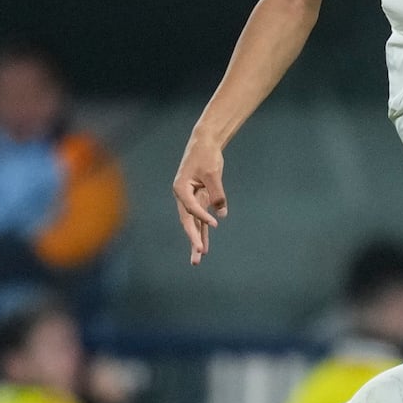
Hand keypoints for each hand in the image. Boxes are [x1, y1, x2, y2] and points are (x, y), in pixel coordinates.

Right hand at [172, 135, 226, 264]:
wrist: (205, 144)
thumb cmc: (206, 155)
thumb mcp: (212, 173)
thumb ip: (217, 193)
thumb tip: (221, 212)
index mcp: (180, 188)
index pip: (191, 207)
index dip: (202, 216)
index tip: (215, 223)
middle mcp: (183, 197)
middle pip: (188, 221)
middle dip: (193, 239)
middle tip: (198, 255)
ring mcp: (191, 200)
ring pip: (194, 224)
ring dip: (197, 240)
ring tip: (197, 259)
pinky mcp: (200, 200)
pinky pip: (201, 220)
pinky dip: (204, 231)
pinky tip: (205, 246)